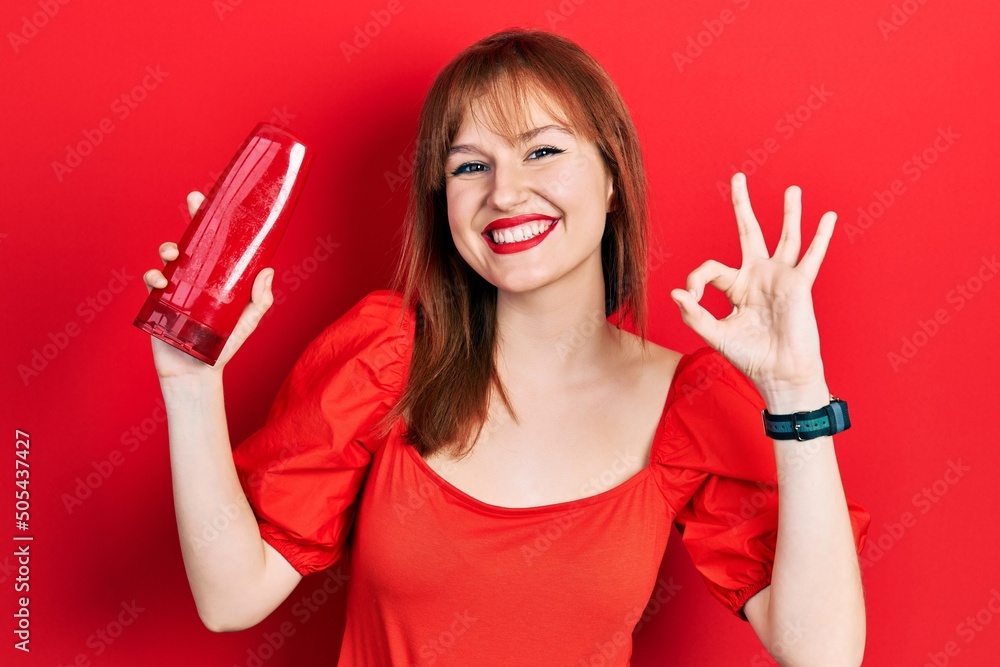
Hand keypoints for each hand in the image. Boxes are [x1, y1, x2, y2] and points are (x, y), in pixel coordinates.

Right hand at [142, 191, 275, 379]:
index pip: (216, 244)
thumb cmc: (225, 345)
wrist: (198, 371)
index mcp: (217, 277)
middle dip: (191, 219)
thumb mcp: (248, 320)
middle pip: (192, 241)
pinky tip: (160, 280)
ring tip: (174, 254)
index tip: (212, 199)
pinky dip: (153, 275)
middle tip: (192, 203)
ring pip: (169, 257)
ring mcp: (177, 287)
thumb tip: (268, 270)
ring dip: (169, 248)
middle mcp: (197, 277)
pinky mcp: (158, 300)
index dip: (212, 220)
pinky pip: (151, 281)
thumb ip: (260, 299)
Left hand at [670, 173, 835, 400]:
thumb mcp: (715, 334)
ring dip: (789, 213)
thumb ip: (694, 314)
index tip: (690, 298)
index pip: (710, 269)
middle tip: (737, 178)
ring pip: (785, 237)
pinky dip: (821, 237)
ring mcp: (779, 278)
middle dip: (742, 205)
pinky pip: (812, 256)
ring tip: (792, 189)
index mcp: (735, 287)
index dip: (695, 280)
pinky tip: (829, 217)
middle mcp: (757, 277)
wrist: (779, 373)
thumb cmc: (749, 356)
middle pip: (749, 231)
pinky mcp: (799, 285)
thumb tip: (674, 293)